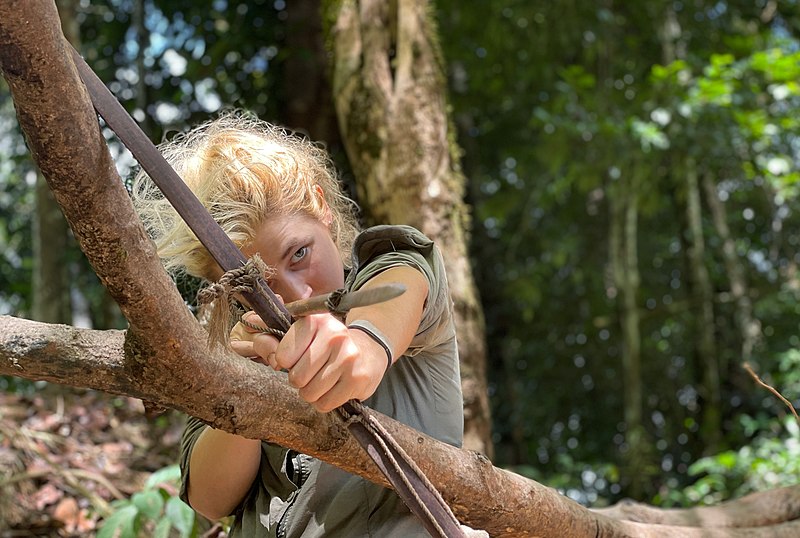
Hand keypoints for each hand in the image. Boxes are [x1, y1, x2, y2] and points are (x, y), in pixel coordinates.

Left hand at [248, 312, 386, 412]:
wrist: (370, 350)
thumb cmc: (328, 343)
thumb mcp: (304, 333)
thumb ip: (274, 336)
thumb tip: (252, 329)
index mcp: (316, 321)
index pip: (282, 355)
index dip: (284, 362)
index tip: (295, 359)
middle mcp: (335, 336)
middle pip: (296, 378)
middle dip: (299, 380)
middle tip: (311, 372)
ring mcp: (348, 358)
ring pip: (310, 394)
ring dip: (311, 393)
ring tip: (322, 380)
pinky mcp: (358, 379)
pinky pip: (325, 404)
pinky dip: (324, 402)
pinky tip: (333, 388)